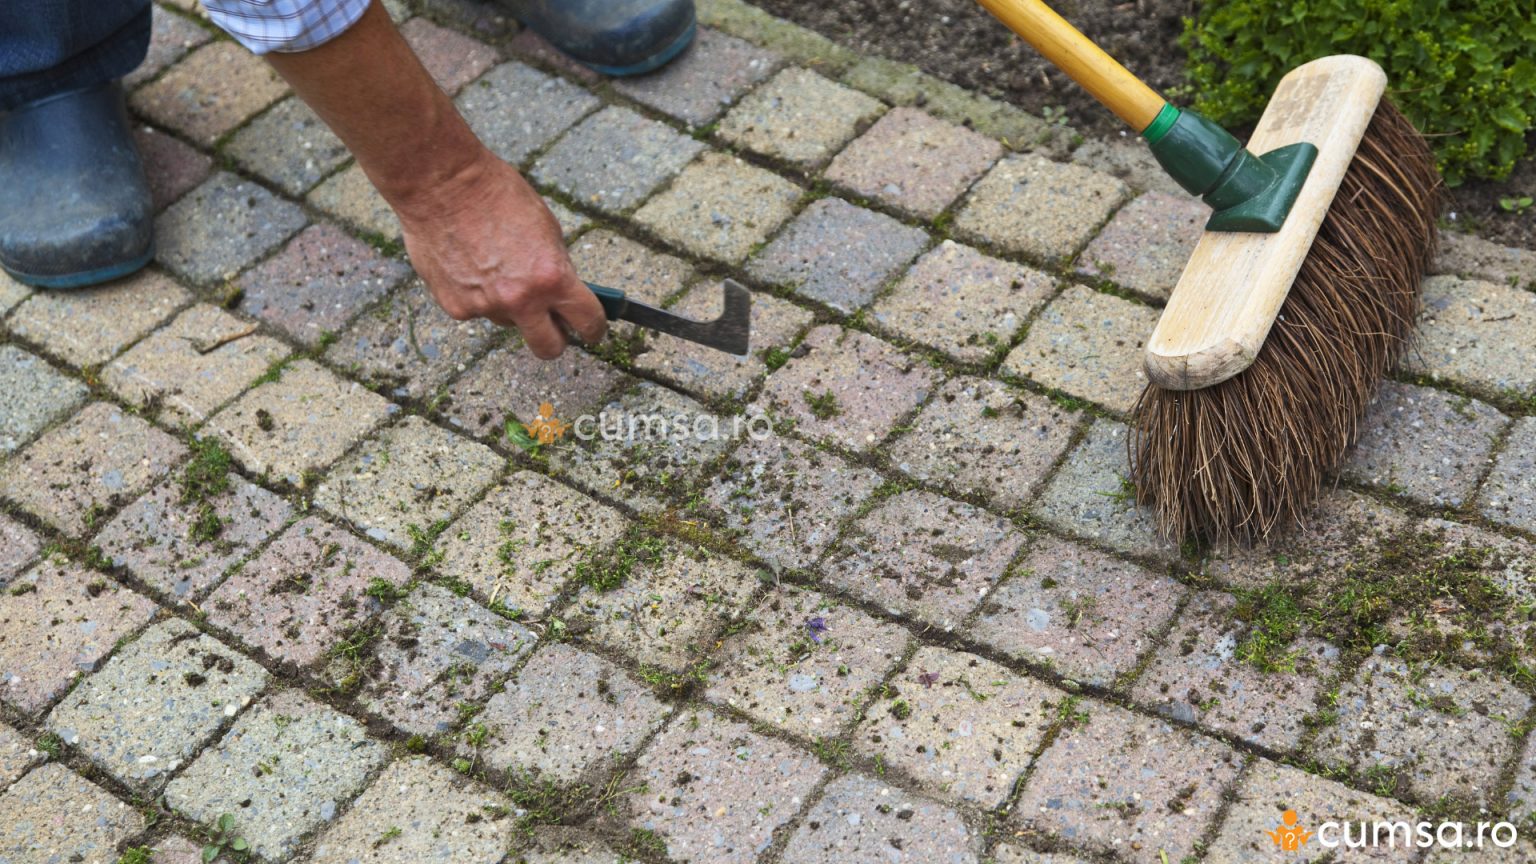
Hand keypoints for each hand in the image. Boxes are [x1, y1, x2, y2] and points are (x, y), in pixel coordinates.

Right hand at [394, 148, 606, 358]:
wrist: (442, 184)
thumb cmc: (496, 194)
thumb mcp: (547, 228)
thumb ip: (557, 267)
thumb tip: (562, 292)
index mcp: (552, 278)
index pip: (586, 322)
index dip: (593, 328)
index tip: (591, 329)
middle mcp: (520, 300)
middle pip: (548, 348)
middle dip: (555, 340)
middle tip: (552, 324)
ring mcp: (486, 308)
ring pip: (508, 322)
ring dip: (510, 307)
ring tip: (496, 268)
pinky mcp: (455, 307)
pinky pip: (477, 310)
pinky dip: (478, 296)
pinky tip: (469, 265)